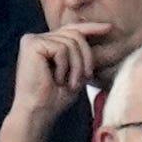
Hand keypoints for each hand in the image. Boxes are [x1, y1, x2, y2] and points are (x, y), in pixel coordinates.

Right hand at [0, 23, 109, 141]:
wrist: (37, 113)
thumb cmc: (55, 98)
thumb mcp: (75, 72)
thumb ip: (81, 54)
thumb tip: (102, 33)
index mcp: (45, 43)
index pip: (71, 29)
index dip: (91, 27)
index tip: (109, 28)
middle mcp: (36, 38)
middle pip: (75, 33)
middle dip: (86, 57)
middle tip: (85, 78)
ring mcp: (32, 39)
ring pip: (71, 41)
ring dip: (77, 66)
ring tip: (70, 83)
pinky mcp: (31, 44)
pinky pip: (61, 48)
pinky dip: (65, 67)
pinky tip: (56, 79)